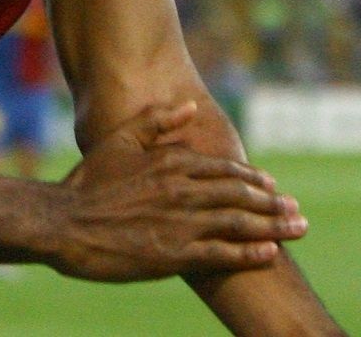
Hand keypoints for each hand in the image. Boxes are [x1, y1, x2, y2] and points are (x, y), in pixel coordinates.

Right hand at [46, 103, 306, 282]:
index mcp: (171, 164)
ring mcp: (181, 224)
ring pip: (239, 223)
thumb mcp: (119, 141)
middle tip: (296, 209)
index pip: (224, 170)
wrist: (63, 222)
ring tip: (297, 229)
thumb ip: (156, 122)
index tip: (271, 185)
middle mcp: (182, 191)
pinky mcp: (174, 254)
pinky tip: (270, 253)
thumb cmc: (86, 182)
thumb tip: (190, 106)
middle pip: (240, 195)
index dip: (251, 179)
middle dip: (273, 203)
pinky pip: (222, 254)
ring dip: (273, 226)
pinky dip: (250, 253)